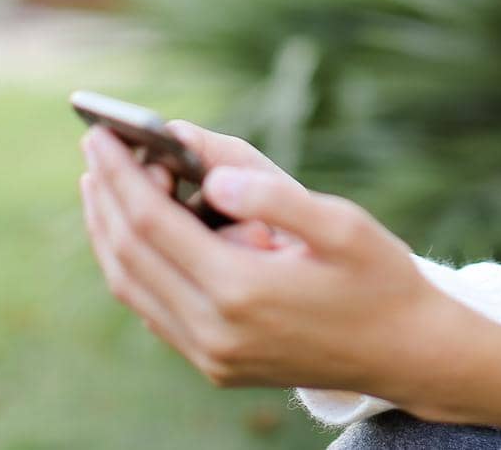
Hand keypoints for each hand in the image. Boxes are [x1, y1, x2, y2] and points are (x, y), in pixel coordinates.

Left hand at [78, 123, 462, 402]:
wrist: (406, 353)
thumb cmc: (379, 279)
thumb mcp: (342, 225)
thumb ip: (275, 196)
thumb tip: (214, 175)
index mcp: (242, 290)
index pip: (152, 224)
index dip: (121, 176)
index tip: (101, 136)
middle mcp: (215, 331)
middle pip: (129, 255)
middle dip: (105, 197)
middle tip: (94, 150)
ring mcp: (211, 356)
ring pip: (132, 287)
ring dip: (108, 232)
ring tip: (101, 184)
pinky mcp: (216, 365)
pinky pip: (153, 311)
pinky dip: (132, 266)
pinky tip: (134, 234)